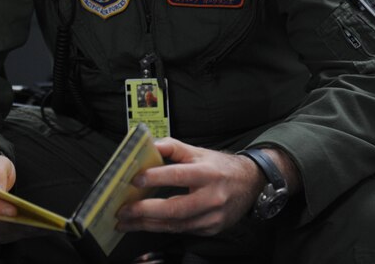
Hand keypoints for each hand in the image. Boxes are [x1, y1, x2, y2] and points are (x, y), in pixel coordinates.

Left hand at [116, 138, 262, 235]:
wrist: (250, 184)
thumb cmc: (220, 167)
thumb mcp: (198, 152)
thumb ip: (173, 147)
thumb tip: (149, 144)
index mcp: (208, 173)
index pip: (179, 175)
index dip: (157, 178)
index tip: (136, 179)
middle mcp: (212, 197)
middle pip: (176, 208)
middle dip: (146, 210)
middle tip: (124, 209)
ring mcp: (213, 216)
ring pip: (177, 224)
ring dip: (148, 224)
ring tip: (127, 222)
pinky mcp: (211, 228)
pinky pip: (183, 230)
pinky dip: (162, 228)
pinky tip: (145, 224)